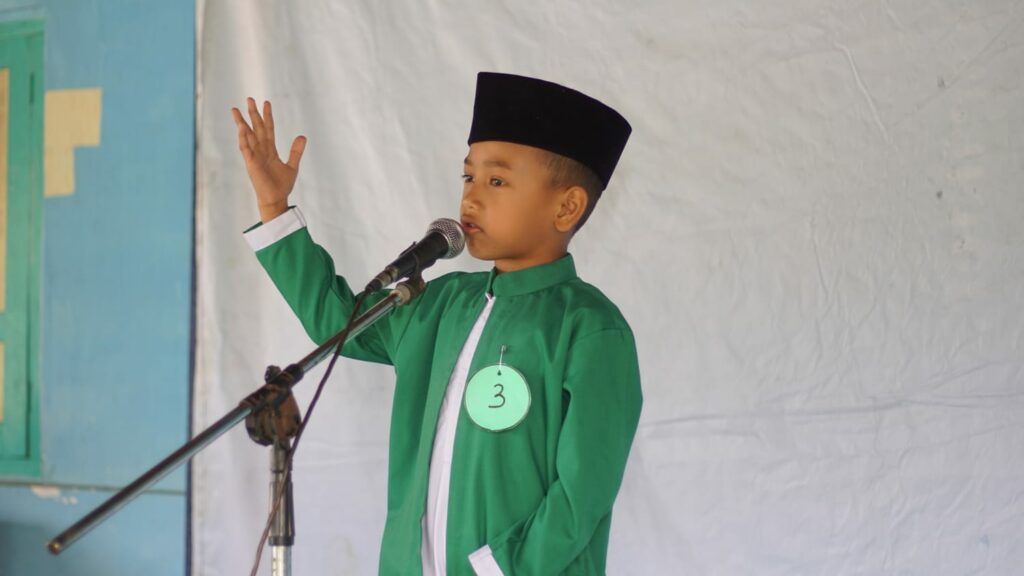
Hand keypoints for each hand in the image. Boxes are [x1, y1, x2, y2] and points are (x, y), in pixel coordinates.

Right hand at [231, 97, 306, 221]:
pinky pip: (246, 149)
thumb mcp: (292, 165)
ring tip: (236, 110)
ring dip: (242, 123)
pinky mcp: (251, 164)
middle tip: (249, 99)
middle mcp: (261, 150)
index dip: (267, 116)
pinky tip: (241, 128)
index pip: (268, 129)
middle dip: (252, 114)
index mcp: (270, 150)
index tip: (266, 103)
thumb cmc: (282, 185)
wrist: (276, 199)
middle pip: (256, 128)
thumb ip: (296, 151)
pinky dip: (243, 138)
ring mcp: (254, 156)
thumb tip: (302, 136)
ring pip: (247, 136)